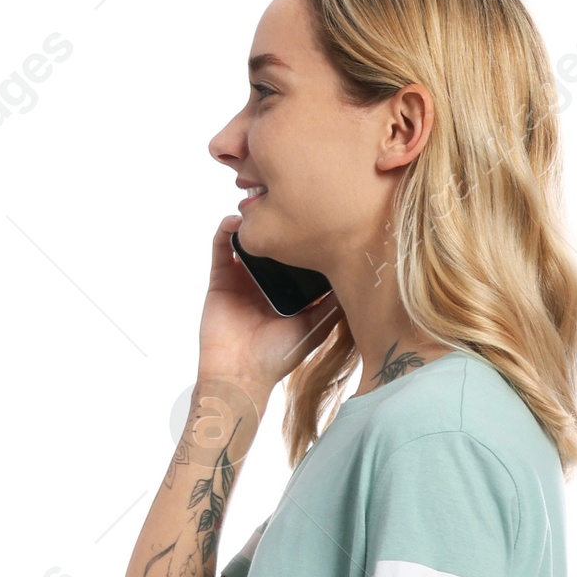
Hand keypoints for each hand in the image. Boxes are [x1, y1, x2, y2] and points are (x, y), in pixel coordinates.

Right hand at [197, 213, 339, 402]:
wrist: (240, 374)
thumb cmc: (278, 358)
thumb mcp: (316, 327)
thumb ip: (332, 304)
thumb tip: (356, 277)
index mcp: (289, 291)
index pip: (298, 256)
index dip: (305, 237)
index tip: (317, 216)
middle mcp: (267, 281)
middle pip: (273, 242)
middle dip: (279, 222)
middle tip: (288, 202)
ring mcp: (243, 278)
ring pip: (248, 239)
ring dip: (252, 221)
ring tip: (261, 206)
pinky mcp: (221, 278)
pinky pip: (221, 246)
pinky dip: (226, 230)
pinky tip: (237, 223)